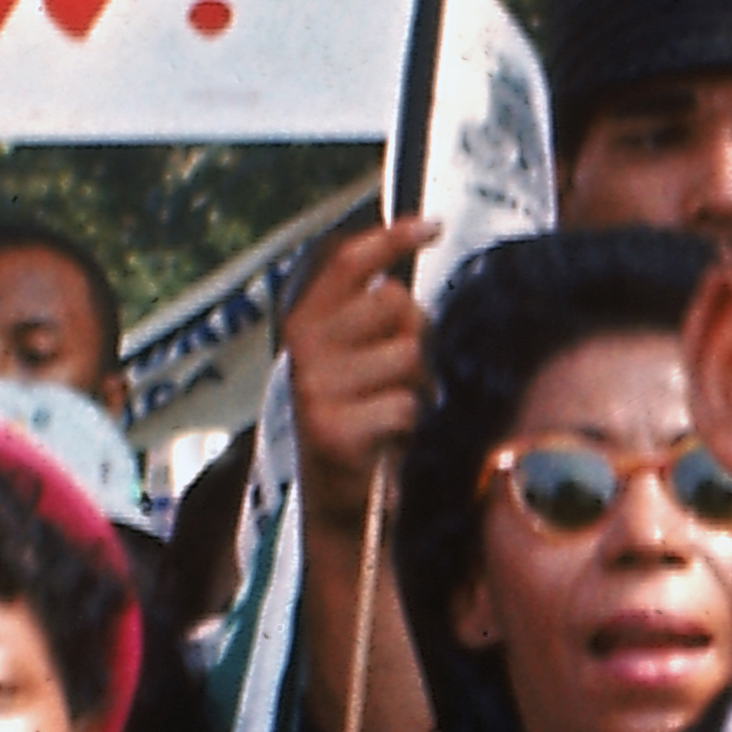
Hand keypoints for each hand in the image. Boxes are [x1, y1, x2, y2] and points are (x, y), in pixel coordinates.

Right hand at [277, 225, 425, 517]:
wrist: (341, 505)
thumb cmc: (364, 420)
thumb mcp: (361, 359)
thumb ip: (378, 315)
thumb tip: (418, 255)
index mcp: (304, 323)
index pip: (347, 261)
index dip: (390, 237)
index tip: (429, 226)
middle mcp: (302, 349)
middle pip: (396, 303)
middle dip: (418, 334)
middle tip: (405, 375)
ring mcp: (314, 388)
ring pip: (409, 353)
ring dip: (421, 384)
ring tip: (398, 410)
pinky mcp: (333, 429)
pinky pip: (406, 403)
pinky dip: (413, 423)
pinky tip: (392, 439)